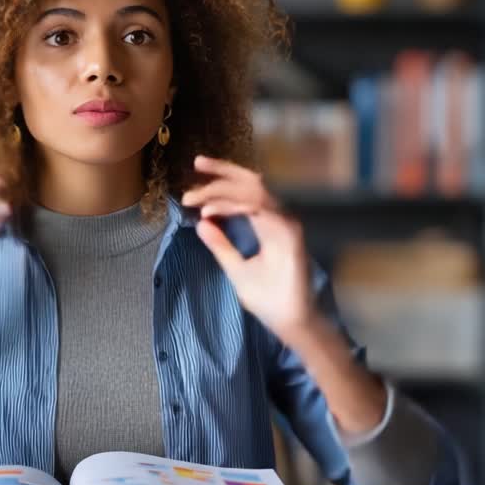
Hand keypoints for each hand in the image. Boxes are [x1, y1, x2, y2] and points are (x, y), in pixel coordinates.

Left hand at [184, 156, 386, 433]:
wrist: (290, 322)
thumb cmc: (269, 299)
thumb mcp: (235, 268)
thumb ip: (221, 245)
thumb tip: (201, 223)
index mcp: (267, 223)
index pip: (246, 192)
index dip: (222, 180)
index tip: (194, 183)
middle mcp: (278, 218)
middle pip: (252, 181)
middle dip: (223, 171)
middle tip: (198, 162)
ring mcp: (286, 223)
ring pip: (255, 190)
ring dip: (223, 190)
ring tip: (197, 197)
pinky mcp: (289, 233)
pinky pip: (262, 208)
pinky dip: (236, 205)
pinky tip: (212, 211)